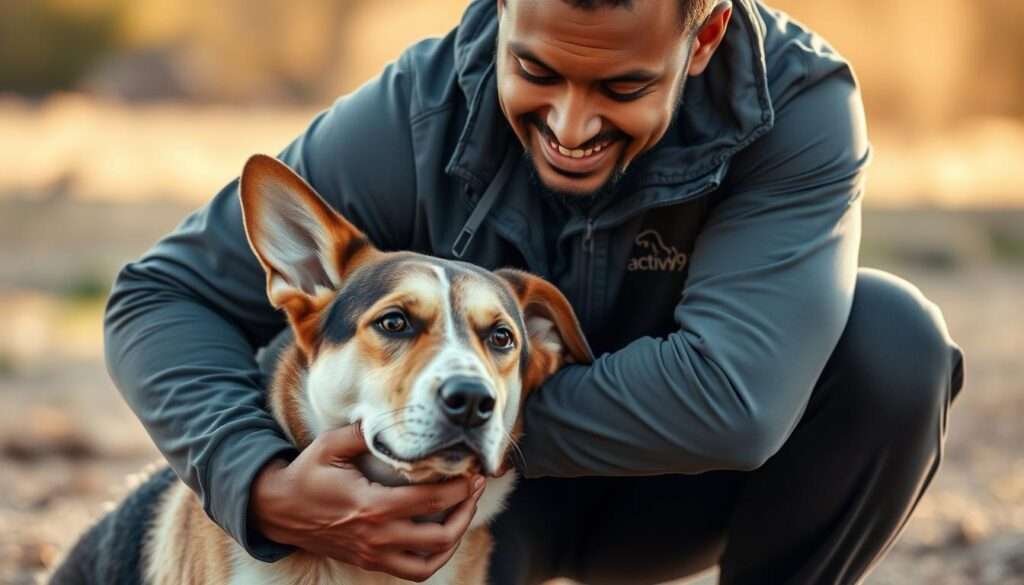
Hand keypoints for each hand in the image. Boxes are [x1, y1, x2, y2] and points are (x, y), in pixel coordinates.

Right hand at [250, 423, 485, 581]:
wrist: (278, 511)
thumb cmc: (306, 475)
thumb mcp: (330, 446)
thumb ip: (364, 433)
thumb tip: (394, 420)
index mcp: (371, 506)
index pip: (429, 500)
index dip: (459, 487)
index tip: (472, 470)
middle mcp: (377, 536)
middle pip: (440, 535)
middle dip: (466, 510)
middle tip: (475, 487)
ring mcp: (374, 554)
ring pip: (430, 561)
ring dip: (455, 538)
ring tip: (465, 512)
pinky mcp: (371, 561)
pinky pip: (413, 571)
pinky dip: (434, 558)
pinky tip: (443, 535)